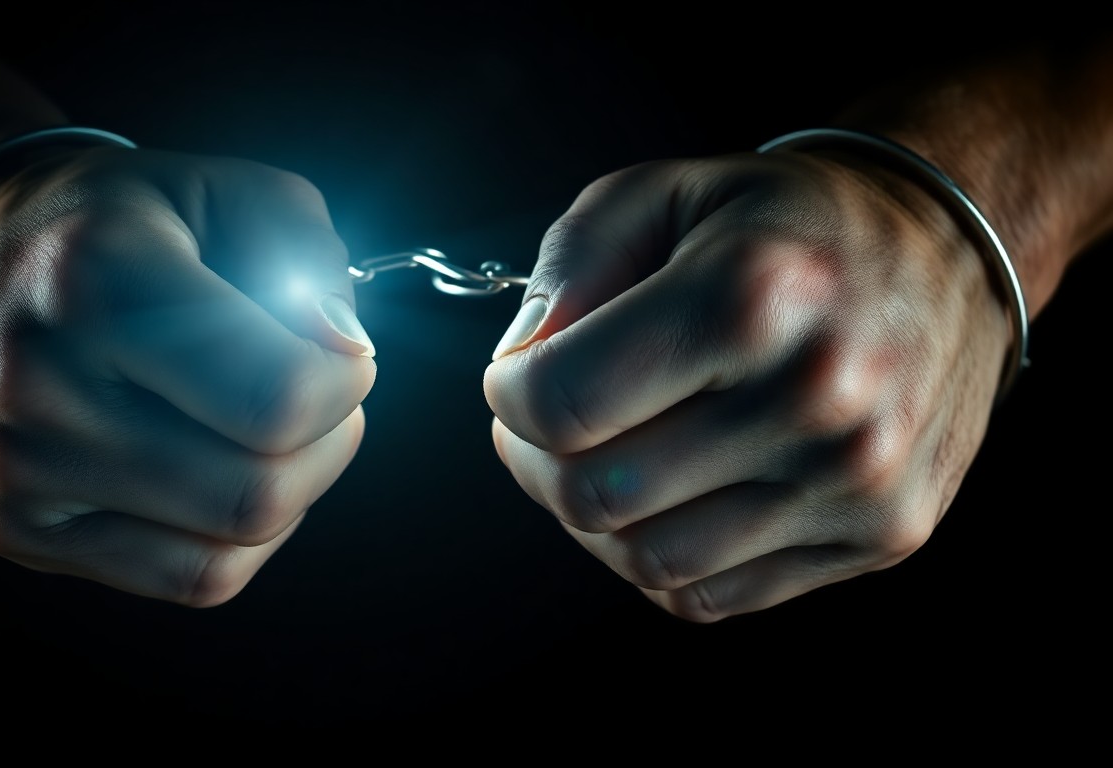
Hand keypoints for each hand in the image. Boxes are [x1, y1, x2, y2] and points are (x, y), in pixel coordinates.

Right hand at [0, 145, 376, 605]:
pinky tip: (229, 475)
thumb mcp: (219, 185)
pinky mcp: (11, 530)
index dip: (345, 385)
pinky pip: (185, 578)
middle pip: (257, 491)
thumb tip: (345, 353)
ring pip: (228, 551)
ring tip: (273, 432)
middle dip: (329, 445)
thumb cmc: (109, 220)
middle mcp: (35, 383)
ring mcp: (13, 471)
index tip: (343, 354)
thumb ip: (305, 252)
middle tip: (322, 396)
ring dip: (290, 495)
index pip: (275, 397)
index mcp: (94, 277)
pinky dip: (239, 540)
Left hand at [483, 150, 1010, 621]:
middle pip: (593, 495)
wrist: (943, 254)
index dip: (507, 396)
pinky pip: (713, 596)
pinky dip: (663, 556)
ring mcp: (856, 482)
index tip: (517, 376)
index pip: (561, 404)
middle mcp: (816, 399)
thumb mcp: (663, 191)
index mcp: (749, 297)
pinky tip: (672, 493)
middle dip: (536, 460)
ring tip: (605, 455)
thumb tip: (519, 365)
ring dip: (595, 519)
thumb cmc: (785, 223)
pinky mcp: (881, 535)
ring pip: (647, 561)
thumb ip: (569, 265)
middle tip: (547, 421)